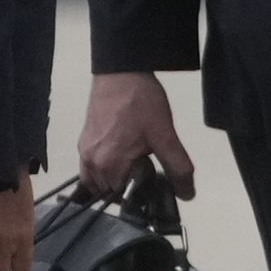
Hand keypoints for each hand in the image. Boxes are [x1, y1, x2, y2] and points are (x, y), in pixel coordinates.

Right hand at [79, 72, 195, 198]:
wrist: (122, 72)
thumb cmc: (140, 101)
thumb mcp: (166, 136)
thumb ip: (178, 168)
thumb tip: (186, 193)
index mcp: (109, 164)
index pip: (126, 199)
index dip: (144, 193)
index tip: (155, 179)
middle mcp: (91, 162)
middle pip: (112, 193)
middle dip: (130, 187)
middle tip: (148, 167)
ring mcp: (84, 152)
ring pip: (100, 183)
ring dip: (117, 180)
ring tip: (136, 162)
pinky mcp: (83, 142)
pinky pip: (91, 169)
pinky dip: (106, 171)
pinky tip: (122, 158)